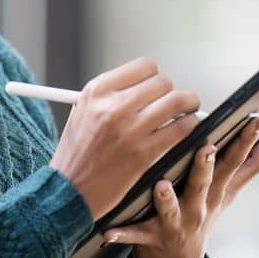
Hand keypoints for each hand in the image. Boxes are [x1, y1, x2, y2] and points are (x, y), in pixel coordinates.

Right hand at [49, 57, 202, 220]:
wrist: (70, 191)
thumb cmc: (76, 154)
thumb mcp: (83, 111)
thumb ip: (111, 94)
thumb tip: (144, 84)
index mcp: (97, 91)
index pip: (144, 66)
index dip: (155, 77)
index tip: (157, 88)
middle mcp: (113, 106)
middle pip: (163, 82)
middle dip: (171, 92)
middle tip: (173, 102)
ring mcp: (129, 130)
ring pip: (177, 101)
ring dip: (188, 105)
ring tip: (188, 110)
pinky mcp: (143, 153)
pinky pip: (181, 129)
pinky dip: (189, 126)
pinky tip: (185, 129)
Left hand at [101, 116, 258, 257]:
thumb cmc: (201, 215)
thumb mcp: (228, 193)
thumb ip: (249, 166)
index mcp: (215, 192)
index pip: (233, 162)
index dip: (245, 141)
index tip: (255, 120)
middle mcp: (199, 207)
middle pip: (204, 184)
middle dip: (206, 167)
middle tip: (206, 147)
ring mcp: (176, 223)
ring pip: (171, 210)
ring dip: (167, 200)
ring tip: (161, 186)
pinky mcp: (152, 237)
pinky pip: (136, 235)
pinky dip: (124, 233)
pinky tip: (110, 231)